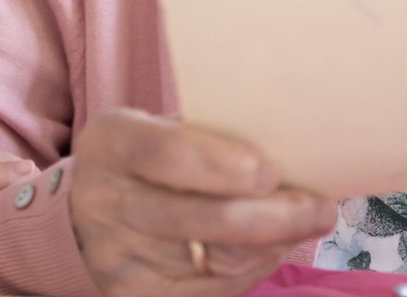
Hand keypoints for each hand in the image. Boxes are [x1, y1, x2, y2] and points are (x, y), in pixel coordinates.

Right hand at [70, 109, 333, 296]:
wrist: (86, 211)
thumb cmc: (145, 157)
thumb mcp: (156, 126)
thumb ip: (207, 132)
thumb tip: (288, 141)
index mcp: (112, 144)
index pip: (165, 154)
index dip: (220, 164)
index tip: (270, 169)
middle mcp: (108, 202)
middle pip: (203, 217)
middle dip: (275, 215)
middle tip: (320, 206)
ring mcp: (121, 257)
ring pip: (218, 259)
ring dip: (276, 243)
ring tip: (308, 222)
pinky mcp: (137, 295)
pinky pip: (214, 289)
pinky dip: (254, 267)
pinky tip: (274, 246)